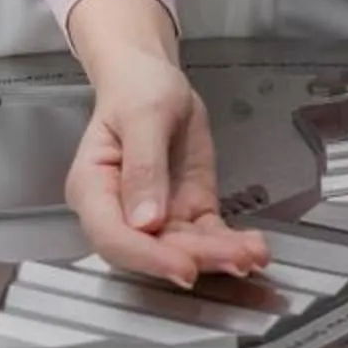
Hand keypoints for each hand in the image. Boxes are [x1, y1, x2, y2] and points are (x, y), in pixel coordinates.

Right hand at [68, 47, 271, 288]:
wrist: (154, 80)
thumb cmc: (138, 91)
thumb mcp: (144, 116)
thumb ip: (144, 167)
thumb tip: (146, 222)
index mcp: (93, 189)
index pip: (113, 237)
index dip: (148, 257)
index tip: (185, 267)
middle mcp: (119, 212)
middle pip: (152, 249)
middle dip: (195, 258)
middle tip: (236, 261)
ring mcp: (155, 215)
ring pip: (183, 247)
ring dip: (218, 255)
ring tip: (253, 255)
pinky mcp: (185, 209)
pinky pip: (205, 233)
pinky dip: (228, 243)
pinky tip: (253, 247)